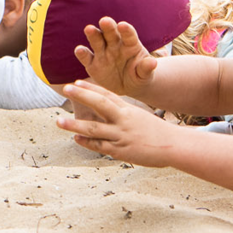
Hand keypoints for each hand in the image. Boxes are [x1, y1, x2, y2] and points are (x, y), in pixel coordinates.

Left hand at [54, 81, 178, 166]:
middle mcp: (124, 119)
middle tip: (66, 89)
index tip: (76, 81)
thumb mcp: (140, 117)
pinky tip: (75, 138)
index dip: (91, 88)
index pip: (107, 94)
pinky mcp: (121, 150)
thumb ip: (124, 113)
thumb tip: (111, 109)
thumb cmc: (157, 132)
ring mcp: (121, 135)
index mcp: (128, 109)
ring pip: (94, 128)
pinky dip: (86, 142)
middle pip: (100, 104)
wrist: (173, 146)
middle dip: (82, 96)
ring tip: (58, 121)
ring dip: (75, 124)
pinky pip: (100, 146)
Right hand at [73, 17, 158, 98]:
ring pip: (97, 41)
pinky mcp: (92, 64)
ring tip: (89, 29)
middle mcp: (115, 45)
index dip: (126, 30)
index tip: (123, 25)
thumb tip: (153, 63)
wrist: (128, 86)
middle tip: (105, 20)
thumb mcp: (145, 74)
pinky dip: (82, 53)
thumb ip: (146, 68)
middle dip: (108, 27)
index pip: (129, 35)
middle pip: (111, 33)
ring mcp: (102, 53)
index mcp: (130, 44)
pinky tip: (79, 50)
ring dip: (93, 34)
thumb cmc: (139, 76)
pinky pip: (86, 57)